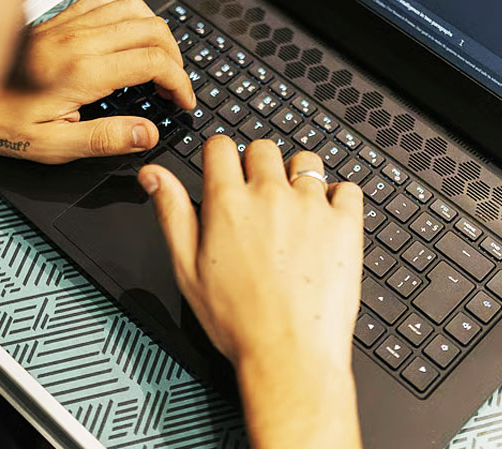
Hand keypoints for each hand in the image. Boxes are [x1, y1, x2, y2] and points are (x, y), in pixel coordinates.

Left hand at [0, 0, 194, 162]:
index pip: (153, 61)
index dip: (179, 82)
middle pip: (153, 29)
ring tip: (157, 60)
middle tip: (172, 86)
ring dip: (157, 32)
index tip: (181, 101)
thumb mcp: (50, 145)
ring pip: (135, 7)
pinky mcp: (59, 18)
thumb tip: (146, 133)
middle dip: (176, 57)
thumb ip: (103, 139)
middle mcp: (79, 40)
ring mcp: (69, 24)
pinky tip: (125, 33)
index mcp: (82, 72)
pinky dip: (128, 11)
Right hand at [139, 136, 364, 448]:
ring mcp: (311, 207)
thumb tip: (154, 175)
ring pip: (306, 161)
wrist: (289, 355)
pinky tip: (325, 221)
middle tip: (258, 199)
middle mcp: (270, 196)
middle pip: (264, 148)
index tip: (225, 170)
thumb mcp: (187, 270)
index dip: (220, 157)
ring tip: (294, 210)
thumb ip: (172, 214)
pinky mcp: (345, 224)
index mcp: (228, 204)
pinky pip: (348, 188)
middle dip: (257, 166)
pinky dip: (338, 198)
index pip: (221, 146)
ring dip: (298, 177)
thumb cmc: (238, 322)